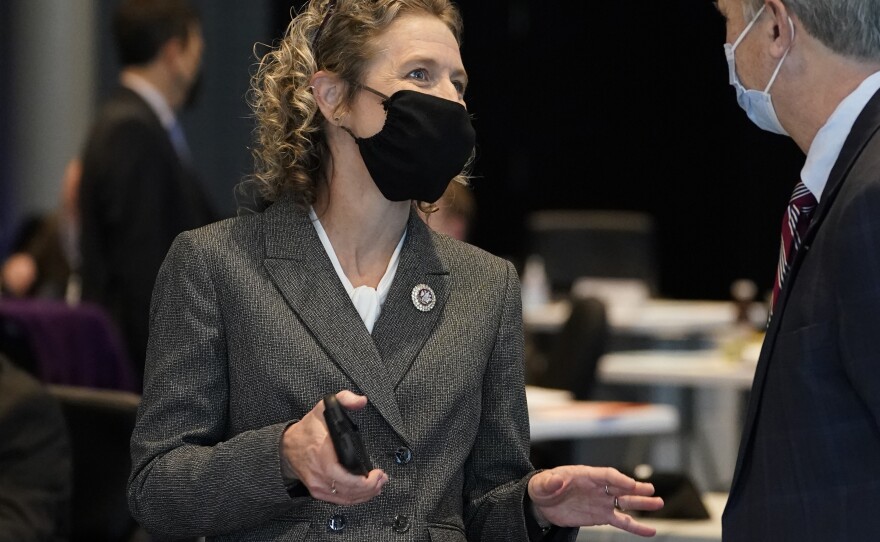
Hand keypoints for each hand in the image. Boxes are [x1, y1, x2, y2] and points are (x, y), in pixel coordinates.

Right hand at [280, 390, 387, 504]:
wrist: (286, 446)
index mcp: (322, 454)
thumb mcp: (323, 408)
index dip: (364, 481)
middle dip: (370, 487)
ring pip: (345, 498)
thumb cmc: (306, 430)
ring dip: (365, 495)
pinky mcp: (317, 491)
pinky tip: (364, 493)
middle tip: (382, 479)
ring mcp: (317, 485)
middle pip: (349, 490)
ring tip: (377, 486)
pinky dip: (354, 499)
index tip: (378, 473)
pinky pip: (338, 500)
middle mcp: (319, 473)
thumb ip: (344, 399)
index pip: (344, 477)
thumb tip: (361, 401)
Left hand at [528, 465, 663, 536]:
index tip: (630, 484)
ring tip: (658, 503)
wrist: (542, 504)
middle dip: (635, 488)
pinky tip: (650, 530)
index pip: (606, 475)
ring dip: (641, 503)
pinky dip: (635, 526)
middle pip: (620, 486)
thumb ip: (550, 482)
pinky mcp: (601, 516)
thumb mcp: (542, 484)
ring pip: (625, 502)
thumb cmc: (543, 488)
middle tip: (650, 490)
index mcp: (585, 475)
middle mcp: (597, 487)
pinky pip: (621, 521)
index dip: (618, 479)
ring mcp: (601, 502)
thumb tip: (556, 480)